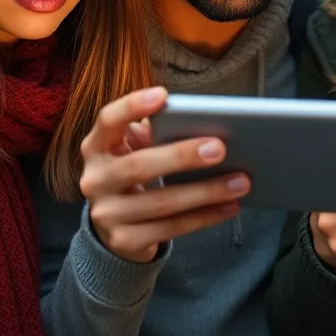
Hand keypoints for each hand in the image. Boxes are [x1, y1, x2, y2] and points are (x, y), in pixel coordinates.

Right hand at [79, 87, 250, 262]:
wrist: (113, 226)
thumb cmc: (135, 172)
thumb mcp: (136, 149)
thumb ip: (158, 135)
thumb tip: (207, 130)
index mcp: (97, 147)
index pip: (108, 120)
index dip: (132, 106)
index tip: (163, 95)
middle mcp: (95, 179)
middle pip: (138, 166)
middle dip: (182, 156)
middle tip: (220, 148)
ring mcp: (106, 214)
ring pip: (161, 202)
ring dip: (205, 191)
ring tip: (240, 182)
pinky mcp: (124, 241)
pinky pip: (170, 228)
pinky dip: (204, 217)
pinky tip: (229, 206)